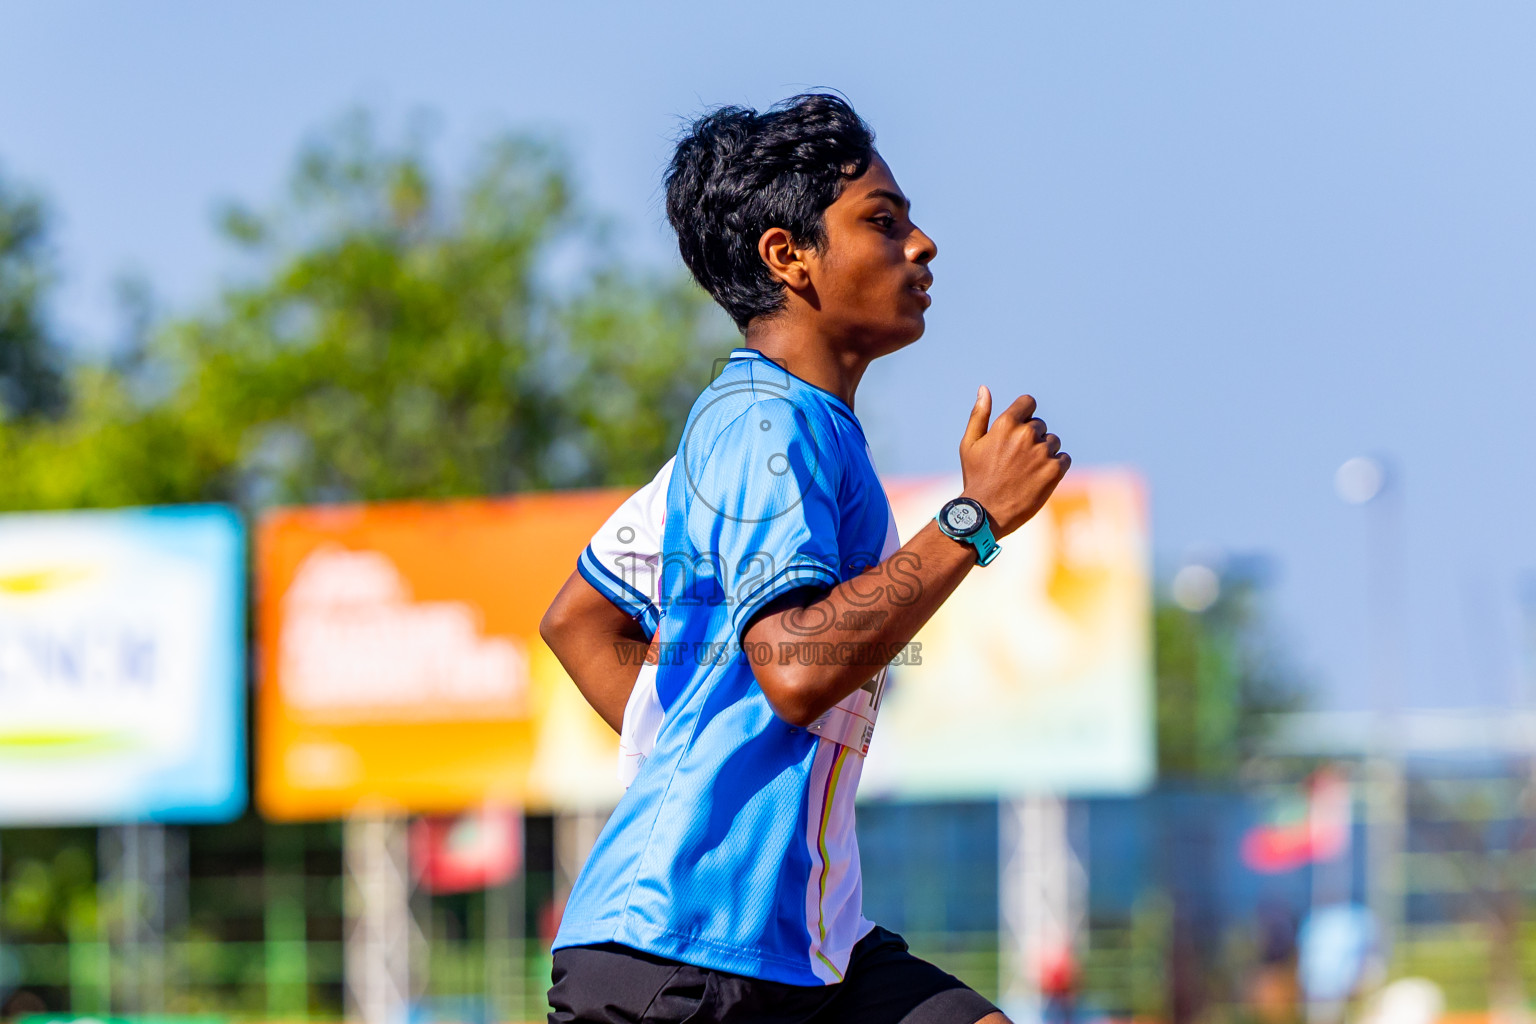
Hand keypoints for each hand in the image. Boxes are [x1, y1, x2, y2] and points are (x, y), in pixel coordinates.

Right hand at [957, 386, 1069, 537]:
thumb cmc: (975, 477)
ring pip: (1052, 442)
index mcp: (1005, 424)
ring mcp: (1042, 452)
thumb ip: (979, 414)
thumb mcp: (970, 444)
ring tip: (1026, 472)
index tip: (1019, 430)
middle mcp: (1026, 435)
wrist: (986, 513)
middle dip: (1031, 439)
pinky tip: (1038, 478)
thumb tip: (984, 389)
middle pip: (1040, 426)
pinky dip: (1055, 467)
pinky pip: (1064, 459)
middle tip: (1016, 461)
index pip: (1029, 403)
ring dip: (1043, 453)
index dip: (1025, 415)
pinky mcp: (1054, 470)